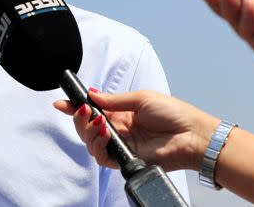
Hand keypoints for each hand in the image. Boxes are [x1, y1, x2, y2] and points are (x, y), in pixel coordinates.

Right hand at [53, 90, 217, 171]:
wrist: (192, 135)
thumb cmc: (173, 113)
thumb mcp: (140, 98)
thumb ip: (113, 100)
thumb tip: (92, 94)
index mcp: (121, 114)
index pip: (92, 111)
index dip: (75, 107)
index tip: (61, 103)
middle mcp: (118, 130)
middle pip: (86, 127)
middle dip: (79, 118)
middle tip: (83, 111)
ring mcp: (121, 145)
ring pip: (90, 142)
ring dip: (88, 131)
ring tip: (99, 122)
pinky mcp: (125, 159)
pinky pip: (102, 156)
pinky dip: (98, 145)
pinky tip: (106, 134)